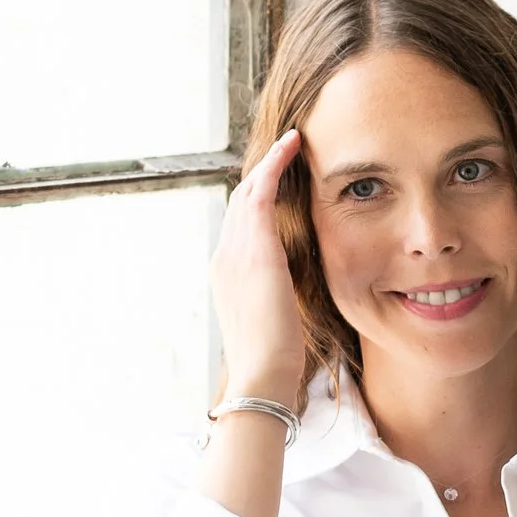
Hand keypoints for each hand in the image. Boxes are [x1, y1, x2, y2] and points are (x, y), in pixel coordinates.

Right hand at [212, 126, 309, 400]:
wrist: (263, 375)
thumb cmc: (273, 360)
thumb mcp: (269, 322)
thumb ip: (272, 299)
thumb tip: (285, 297)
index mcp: (226, 274)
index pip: (239, 225)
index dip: (255, 199)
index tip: (274, 183)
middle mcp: (225, 256)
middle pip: (239, 202)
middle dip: (260, 174)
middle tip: (284, 151)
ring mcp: (236, 251)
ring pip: (248, 190)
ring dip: (269, 163)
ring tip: (291, 142)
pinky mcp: (256, 249)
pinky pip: (262, 193)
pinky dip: (275, 166)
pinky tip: (292, 146)